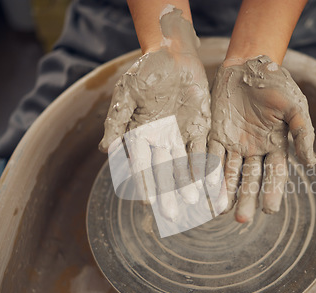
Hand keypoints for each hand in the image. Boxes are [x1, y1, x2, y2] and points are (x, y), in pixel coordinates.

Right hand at [99, 47, 210, 221]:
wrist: (173, 55)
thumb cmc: (145, 71)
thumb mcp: (127, 93)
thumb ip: (116, 120)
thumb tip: (103, 150)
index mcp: (140, 135)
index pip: (141, 165)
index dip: (144, 183)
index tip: (148, 203)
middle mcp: (160, 141)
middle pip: (163, 172)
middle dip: (167, 193)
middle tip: (172, 215)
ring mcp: (180, 137)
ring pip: (185, 166)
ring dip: (189, 185)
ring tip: (195, 205)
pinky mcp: (200, 130)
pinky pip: (204, 152)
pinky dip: (207, 169)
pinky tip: (211, 185)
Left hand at [207, 55, 315, 222]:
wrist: (248, 64)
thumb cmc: (276, 83)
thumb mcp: (295, 105)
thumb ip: (303, 133)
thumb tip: (311, 164)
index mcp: (276, 145)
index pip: (275, 174)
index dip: (273, 191)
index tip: (270, 209)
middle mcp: (254, 150)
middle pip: (250, 179)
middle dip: (245, 199)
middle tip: (241, 220)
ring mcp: (234, 144)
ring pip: (228, 172)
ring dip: (224, 191)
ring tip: (219, 211)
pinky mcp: (215, 135)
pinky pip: (210, 155)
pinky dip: (206, 171)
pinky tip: (202, 187)